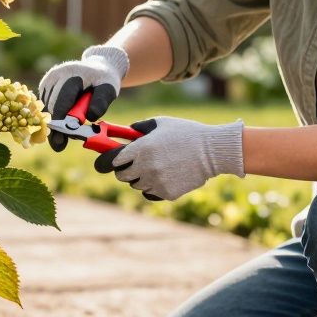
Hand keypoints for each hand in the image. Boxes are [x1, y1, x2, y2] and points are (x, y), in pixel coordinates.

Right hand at [37, 44, 129, 150]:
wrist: (96, 68)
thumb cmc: (103, 80)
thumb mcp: (109, 89)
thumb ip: (101, 102)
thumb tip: (90, 116)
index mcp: (72, 74)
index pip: (61, 101)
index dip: (60, 121)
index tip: (59, 141)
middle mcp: (55, 75)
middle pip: (51, 108)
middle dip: (58, 127)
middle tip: (62, 143)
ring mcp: (47, 80)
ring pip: (46, 110)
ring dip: (57, 122)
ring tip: (73, 123)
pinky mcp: (44, 87)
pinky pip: (45, 108)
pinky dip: (55, 116)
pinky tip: (66, 115)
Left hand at [94, 116, 245, 200]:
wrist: (212, 151)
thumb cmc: (187, 133)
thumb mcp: (161, 123)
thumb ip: (140, 127)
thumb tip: (126, 131)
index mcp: (141, 148)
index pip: (109, 161)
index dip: (105, 161)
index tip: (103, 161)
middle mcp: (145, 167)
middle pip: (121, 176)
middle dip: (123, 169)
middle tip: (132, 163)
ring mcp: (155, 182)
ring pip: (136, 185)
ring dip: (140, 177)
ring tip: (157, 166)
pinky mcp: (166, 193)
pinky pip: (150, 193)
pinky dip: (153, 187)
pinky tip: (166, 175)